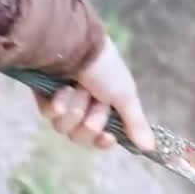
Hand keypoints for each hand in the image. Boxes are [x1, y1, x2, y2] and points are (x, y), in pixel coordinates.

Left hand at [29, 37, 156, 151]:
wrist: (74, 45)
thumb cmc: (104, 68)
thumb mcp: (125, 95)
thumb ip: (135, 122)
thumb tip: (150, 148)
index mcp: (105, 105)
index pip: (102, 137)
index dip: (103, 141)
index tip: (108, 136)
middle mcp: (84, 106)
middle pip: (82, 136)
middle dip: (89, 121)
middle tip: (94, 102)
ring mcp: (63, 103)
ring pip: (65, 128)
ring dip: (75, 109)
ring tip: (77, 89)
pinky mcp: (44, 97)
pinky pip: (49, 115)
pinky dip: (58, 103)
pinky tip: (61, 88)